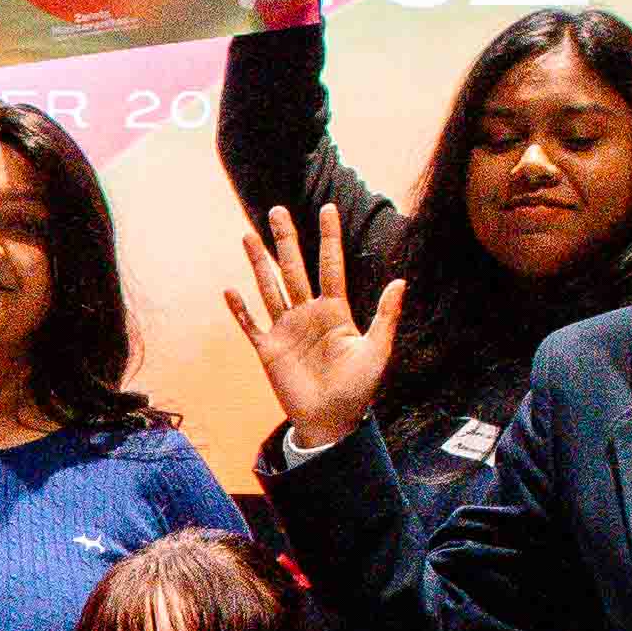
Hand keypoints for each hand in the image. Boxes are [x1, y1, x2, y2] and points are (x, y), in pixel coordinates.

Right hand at [229, 195, 389, 458]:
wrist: (331, 422)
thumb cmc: (358, 390)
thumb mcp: (377, 351)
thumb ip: (385, 316)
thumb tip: (401, 281)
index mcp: (335, 311)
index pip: (330, 265)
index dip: (329, 237)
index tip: (327, 208)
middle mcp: (308, 314)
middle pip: (294, 268)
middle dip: (285, 240)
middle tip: (277, 210)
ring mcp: (286, 330)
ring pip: (269, 288)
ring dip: (258, 263)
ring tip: (248, 236)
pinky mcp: (268, 350)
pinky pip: (251, 325)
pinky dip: (240, 309)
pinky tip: (230, 290)